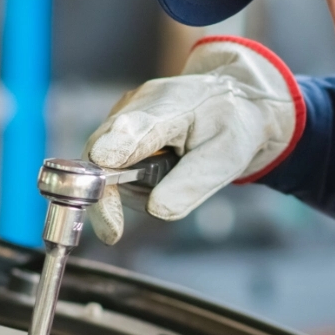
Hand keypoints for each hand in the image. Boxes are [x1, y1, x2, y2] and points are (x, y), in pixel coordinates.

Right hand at [83, 37, 303, 241]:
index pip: (137, 127)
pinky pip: (108, 164)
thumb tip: (154, 210)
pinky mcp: (117, 129)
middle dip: (104, 194)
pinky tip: (158, 173)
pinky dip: (127, 181)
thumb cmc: (231, 126)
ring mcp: (123, 115)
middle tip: (112, 232)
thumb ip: (190, 184)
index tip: (104, 164)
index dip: (117, 147)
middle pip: (101, 151)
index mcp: (172, 106)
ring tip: (170, 177)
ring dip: (124, 188)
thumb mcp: (226, 159)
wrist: (233, 103)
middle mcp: (138, 105)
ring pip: (101, 162)